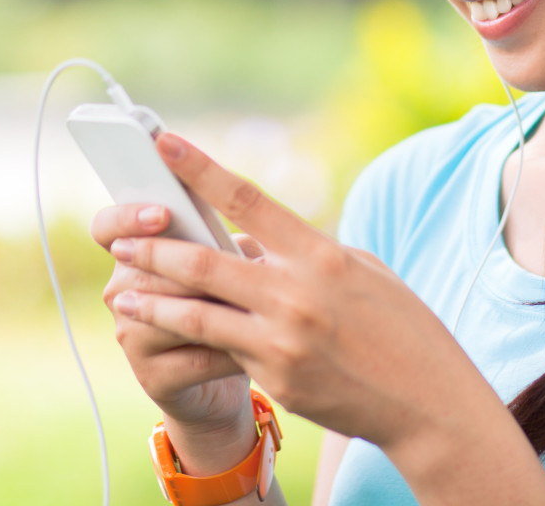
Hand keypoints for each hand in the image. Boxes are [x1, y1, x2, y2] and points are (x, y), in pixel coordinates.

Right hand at [90, 200, 261, 438]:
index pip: (108, 228)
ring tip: (256, 308)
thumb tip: (241, 247)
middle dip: (199, 270)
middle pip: (148, 272)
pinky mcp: (152, 377)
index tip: (163, 214)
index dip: (127, 218)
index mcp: (133, 256)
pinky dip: (232, 349)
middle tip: (241, 269)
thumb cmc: (229, 304)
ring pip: (173, 314)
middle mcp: (120, 294)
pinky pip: (196, 357)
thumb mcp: (230, 265)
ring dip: (218, 310)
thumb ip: (228, 247)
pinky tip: (258, 346)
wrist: (224, 374)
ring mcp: (130, 337)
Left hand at [107, 133, 485, 451]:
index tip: (162, 143)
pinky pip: (222, 351)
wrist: (426, 400)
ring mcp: (284, 339)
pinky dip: (190, 338)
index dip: (199, 168)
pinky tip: (165, 331)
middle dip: (155, 248)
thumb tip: (246, 241)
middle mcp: (298, 292)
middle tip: (118, 240)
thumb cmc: (398, 326)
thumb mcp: (359, 270)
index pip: (249, 197)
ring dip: (154, 301)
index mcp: (321, 253)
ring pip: (199, 312)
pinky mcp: (277, 378)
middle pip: (206, 260)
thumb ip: (301, 253)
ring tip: (122, 295)